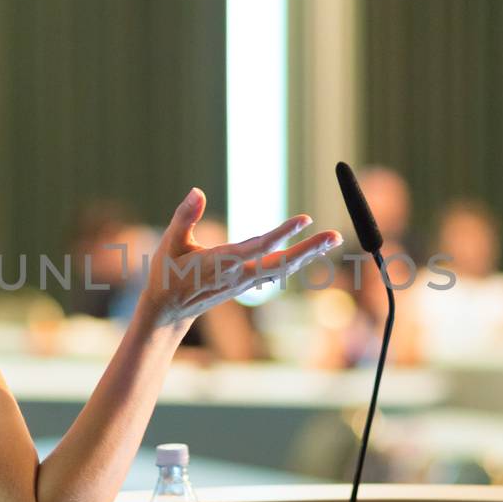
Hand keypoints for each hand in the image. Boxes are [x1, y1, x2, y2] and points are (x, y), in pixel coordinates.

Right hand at [136, 188, 340, 328]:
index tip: (304, 219)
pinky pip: (277, 271)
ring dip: (309, 254)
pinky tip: (313, 250)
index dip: (282, 234)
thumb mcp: (169, 242)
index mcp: (219, 263)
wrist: (169, 311)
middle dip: (309, 250)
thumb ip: (184, 217)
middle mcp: (238, 276)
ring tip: (333, 239)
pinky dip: (296, 260)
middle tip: (335, 235)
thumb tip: (198, 191)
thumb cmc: (167, 273)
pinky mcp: (247, 284)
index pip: (257, 247)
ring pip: (283, 268)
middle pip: (281, 263)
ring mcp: (245, 283)